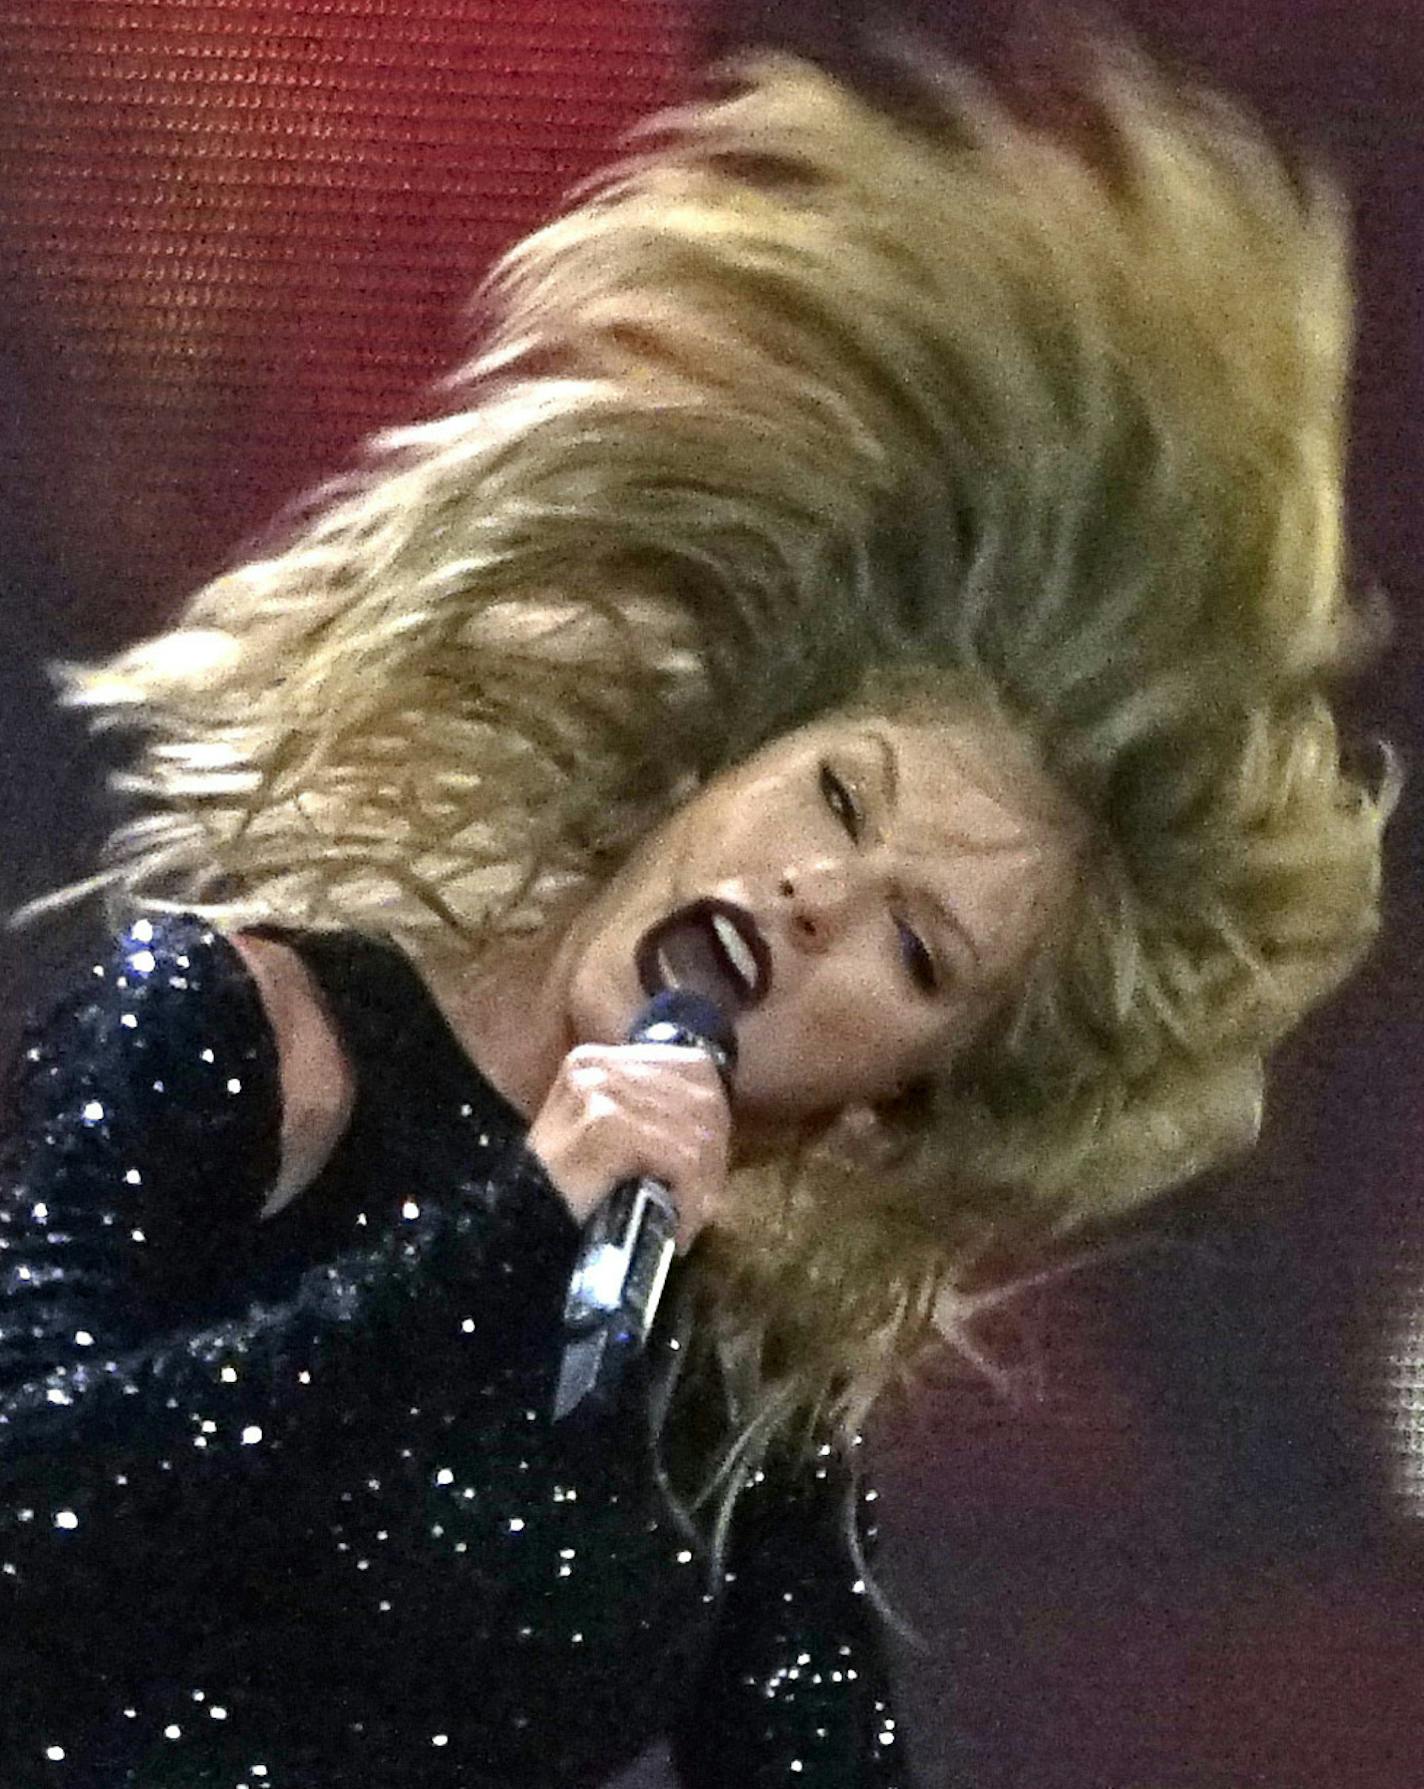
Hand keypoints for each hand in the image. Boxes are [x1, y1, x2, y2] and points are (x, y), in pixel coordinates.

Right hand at [525, 1043, 731, 1252]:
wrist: (518, 1229)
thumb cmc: (567, 1192)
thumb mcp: (610, 1136)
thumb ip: (652, 1115)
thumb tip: (717, 1129)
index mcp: (600, 1059)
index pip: (695, 1068)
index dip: (714, 1119)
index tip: (708, 1167)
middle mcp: (599, 1065)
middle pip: (702, 1100)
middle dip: (713, 1157)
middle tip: (702, 1203)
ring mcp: (600, 1092)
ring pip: (696, 1133)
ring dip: (703, 1187)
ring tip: (688, 1219)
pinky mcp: (606, 1127)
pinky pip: (680, 1159)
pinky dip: (690, 1199)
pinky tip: (679, 1228)